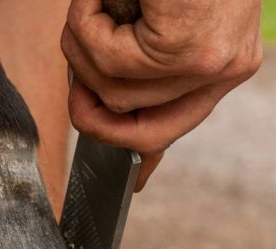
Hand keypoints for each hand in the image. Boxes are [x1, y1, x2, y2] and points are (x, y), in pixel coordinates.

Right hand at [61, 0, 262, 189]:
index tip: (136, 182)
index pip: (176, 126)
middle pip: (141, 131)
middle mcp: (222, 69)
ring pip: (114, 93)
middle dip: (91, 115)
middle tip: (75, 93)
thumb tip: (103, 104)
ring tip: (86, 14)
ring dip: (81, 52)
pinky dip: (83, 26)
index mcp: (218, 62)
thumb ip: (139, 58)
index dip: (146, 160)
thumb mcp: (164, 17)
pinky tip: (91, 1)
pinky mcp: (187, 46)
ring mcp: (209, 62)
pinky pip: (108, 60)